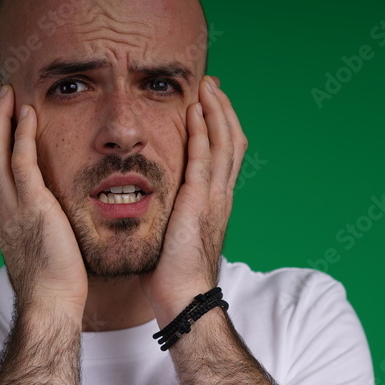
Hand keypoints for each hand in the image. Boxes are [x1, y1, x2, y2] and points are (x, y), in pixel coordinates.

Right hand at [0, 83, 88, 315]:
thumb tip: (39, 197)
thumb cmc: (51, 276)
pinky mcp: (33, 208)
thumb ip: (31, 212)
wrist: (51, 302)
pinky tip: (29, 114)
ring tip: (6, 90)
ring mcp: (11, 206)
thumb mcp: (35, 235)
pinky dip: (22, 135)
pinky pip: (21, 164)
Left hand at [140, 76, 247, 323]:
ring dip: (216, 112)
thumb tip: (152, 207)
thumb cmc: (172, 275)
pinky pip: (204, 157)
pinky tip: (195, 111)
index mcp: (215, 204)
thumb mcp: (173, 236)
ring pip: (224, 143)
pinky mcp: (199, 201)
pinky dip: (202, 131)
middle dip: (224, 112)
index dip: (220, 129)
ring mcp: (214, 198)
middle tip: (212, 86)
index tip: (209, 107)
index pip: (225, 156)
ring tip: (207, 87)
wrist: (182, 297)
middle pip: (232, 142)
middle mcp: (221, 196)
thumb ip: (170, 215)